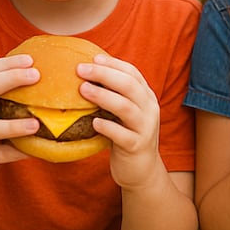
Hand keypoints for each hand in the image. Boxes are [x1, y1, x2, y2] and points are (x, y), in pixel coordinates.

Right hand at [0, 54, 40, 180]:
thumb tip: (39, 69)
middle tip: (36, 75)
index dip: (10, 63)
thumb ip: (1, 88)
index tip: (31, 60)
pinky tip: (35, 149)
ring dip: (15, 126)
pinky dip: (18, 152)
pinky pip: (1, 154)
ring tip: (36, 124)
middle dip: (12, 79)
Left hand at [77, 55, 165, 188]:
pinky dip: (108, 127)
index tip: (92, 58)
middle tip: (80, 70)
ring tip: (83, 90)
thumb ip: (114, 94)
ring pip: (126, 108)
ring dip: (103, 96)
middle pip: (129, 85)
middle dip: (104, 75)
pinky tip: (94, 123)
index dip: (113, 64)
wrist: (142, 171)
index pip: (132, 73)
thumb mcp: (124, 112)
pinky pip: (122, 135)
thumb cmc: (126, 135)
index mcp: (146, 97)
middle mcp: (149, 109)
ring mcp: (145, 128)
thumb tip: (86, 74)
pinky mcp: (136, 147)